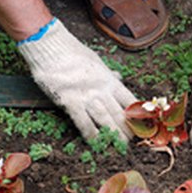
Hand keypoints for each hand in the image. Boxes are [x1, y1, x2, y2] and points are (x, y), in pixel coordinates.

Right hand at [18, 19, 135, 139]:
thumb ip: (108, 73)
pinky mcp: (70, 101)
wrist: (50, 45)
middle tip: (132, 142)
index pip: (129, 100)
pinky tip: (96, 143)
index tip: (141, 125)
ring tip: (119, 147)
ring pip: (105, 120)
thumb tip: (118, 77)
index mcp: (109, 79)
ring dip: (113, 135)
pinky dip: (91, 134)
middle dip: (127, 130)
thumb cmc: (72, 52)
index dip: (136, 115)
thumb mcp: (96, 60)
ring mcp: (86, 96)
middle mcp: (101, 89)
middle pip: (119, 113)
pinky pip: (83, 122)